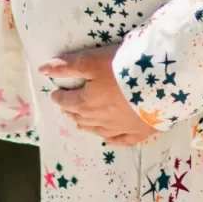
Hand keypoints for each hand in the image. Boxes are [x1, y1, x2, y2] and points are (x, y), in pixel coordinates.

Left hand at [39, 44, 156, 145]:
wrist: (159, 84)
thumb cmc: (122, 68)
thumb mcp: (92, 61)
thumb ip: (67, 66)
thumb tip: (42, 69)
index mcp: (87, 103)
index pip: (67, 101)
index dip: (60, 97)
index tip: (55, 94)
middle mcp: (99, 120)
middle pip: (80, 117)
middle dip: (71, 111)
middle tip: (66, 107)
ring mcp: (119, 129)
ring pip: (97, 130)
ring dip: (86, 125)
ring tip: (80, 122)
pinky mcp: (138, 132)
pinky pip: (120, 140)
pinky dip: (111, 140)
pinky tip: (107, 140)